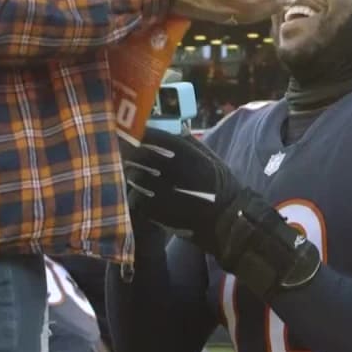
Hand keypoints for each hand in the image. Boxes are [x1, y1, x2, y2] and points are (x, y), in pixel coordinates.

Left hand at [123, 129, 319, 297]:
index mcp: (191, 157)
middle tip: (122, 148)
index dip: (142, 132)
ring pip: (135, 177)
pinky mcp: (159, 214)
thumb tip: (177, 127)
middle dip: (130, 151)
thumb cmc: (224, 190)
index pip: (157, 137)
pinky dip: (134, 195)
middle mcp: (176, 173)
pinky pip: (137, 199)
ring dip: (129, 173)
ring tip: (126, 170)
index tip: (133, 129)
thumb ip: (193, 144)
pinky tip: (135, 193)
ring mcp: (166, 194)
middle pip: (141, 156)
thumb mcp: (213, 161)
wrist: (230, 225)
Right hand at [165, 0, 290, 24]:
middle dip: (273, 5)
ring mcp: (213, 14)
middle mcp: (218, 7)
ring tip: (281, 4)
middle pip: (253, 12)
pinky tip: (258, 10)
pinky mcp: (208, 16)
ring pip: (245, 18)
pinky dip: (251, 16)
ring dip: (264, 13)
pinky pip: (235, 20)